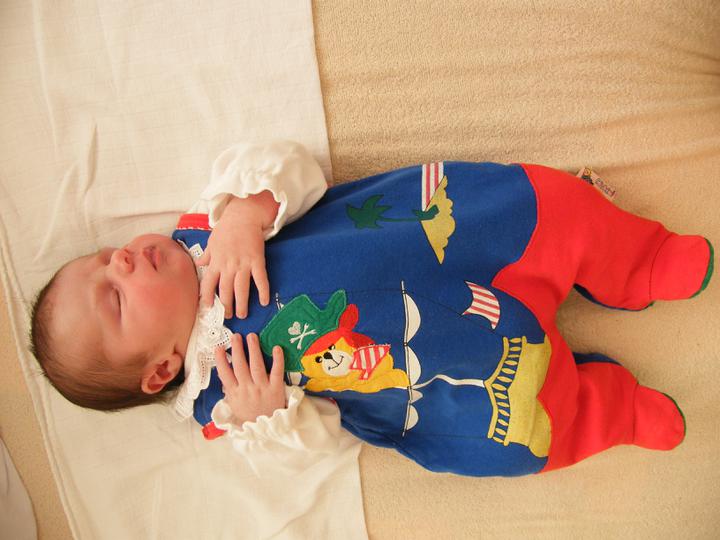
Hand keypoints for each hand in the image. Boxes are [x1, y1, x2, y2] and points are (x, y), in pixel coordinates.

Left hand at [196, 193, 276, 317]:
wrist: (243, 216)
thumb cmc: (227, 228)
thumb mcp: (212, 241)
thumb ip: (207, 255)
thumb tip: (198, 263)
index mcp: (216, 262)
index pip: (208, 283)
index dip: (207, 297)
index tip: (208, 308)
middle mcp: (228, 265)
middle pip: (226, 290)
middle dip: (226, 305)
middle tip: (228, 316)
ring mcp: (243, 264)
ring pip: (241, 288)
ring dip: (242, 303)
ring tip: (243, 314)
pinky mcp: (257, 261)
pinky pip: (261, 279)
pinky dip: (263, 291)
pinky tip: (264, 301)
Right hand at [214, 333, 285, 425]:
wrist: (267, 429)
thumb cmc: (249, 414)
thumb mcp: (234, 404)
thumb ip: (229, 389)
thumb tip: (223, 373)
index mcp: (235, 393)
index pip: (225, 374)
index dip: (220, 360)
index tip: (218, 348)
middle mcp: (247, 389)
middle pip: (240, 366)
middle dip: (237, 349)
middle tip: (236, 336)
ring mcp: (262, 388)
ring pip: (256, 365)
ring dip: (253, 349)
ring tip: (251, 336)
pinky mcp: (276, 388)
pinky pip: (277, 371)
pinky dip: (277, 359)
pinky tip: (276, 348)